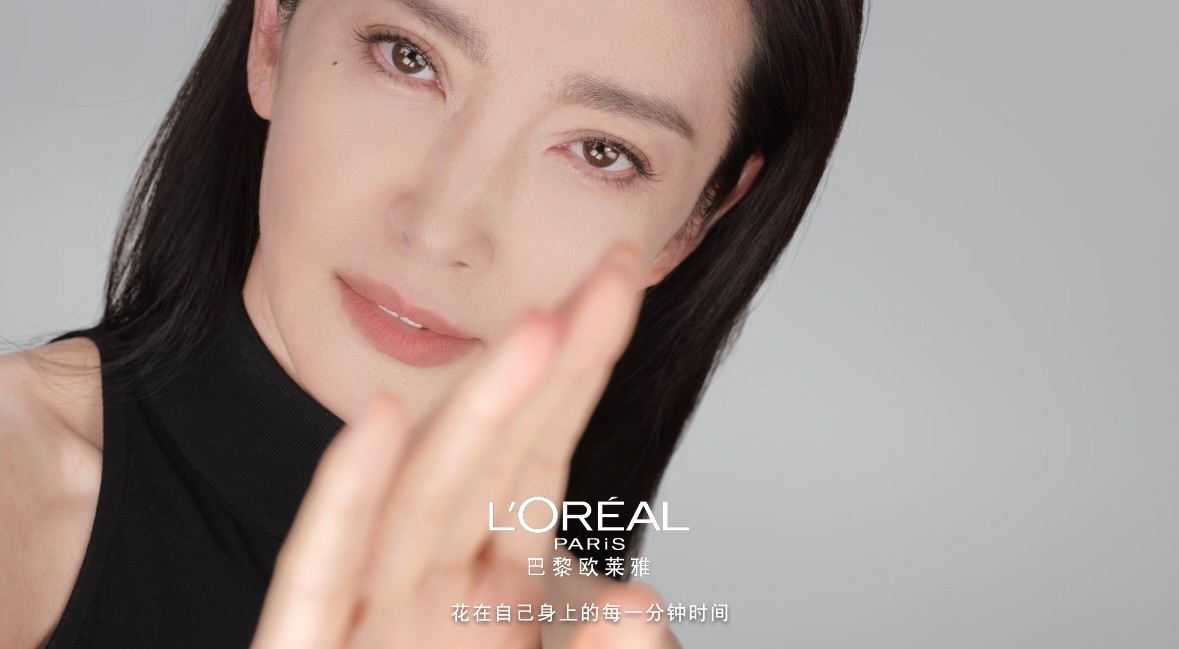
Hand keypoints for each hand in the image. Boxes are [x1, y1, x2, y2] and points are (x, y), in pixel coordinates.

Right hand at [249, 241, 673, 647]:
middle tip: (607, 278)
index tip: (620, 293)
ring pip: (420, 506)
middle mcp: (429, 597)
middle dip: (551, 369)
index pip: (539, 467)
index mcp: (488, 596)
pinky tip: (380, 426)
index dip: (583, 378)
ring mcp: (368, 629)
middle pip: (493, 464)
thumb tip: (636, 598)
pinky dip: (346, 505)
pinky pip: (321, 581)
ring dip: (473, 418)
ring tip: (532, 335)